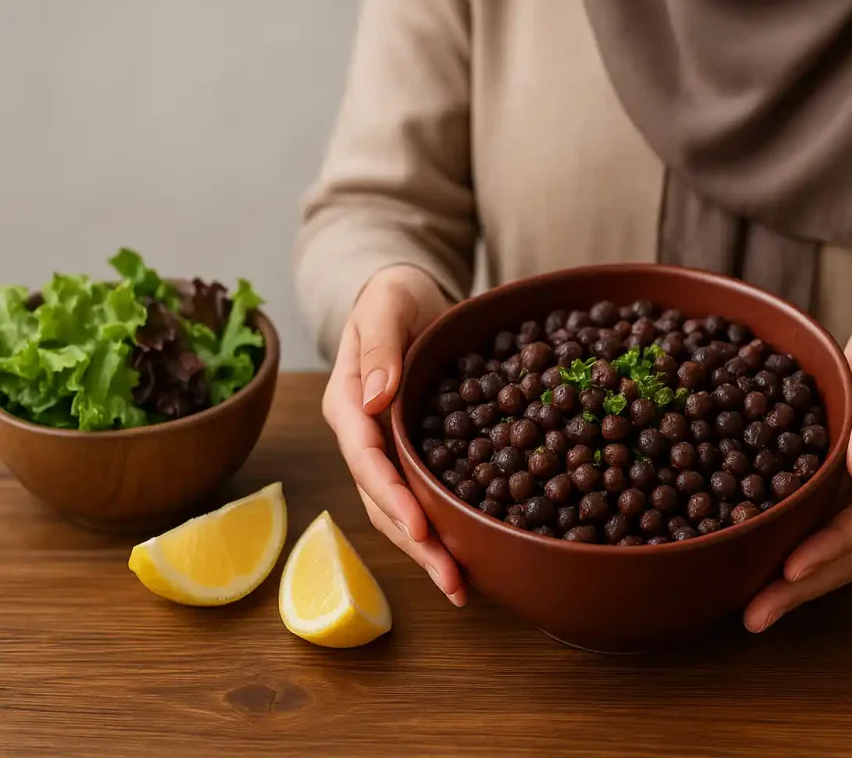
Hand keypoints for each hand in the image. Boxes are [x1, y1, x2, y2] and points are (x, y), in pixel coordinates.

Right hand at [321, 265, 466, 606]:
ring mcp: (389, 450)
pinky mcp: (417, 455)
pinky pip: (426, 497)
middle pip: (382, 500)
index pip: (366, 459)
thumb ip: (378, 343)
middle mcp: (363, 436)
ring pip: (401, 510)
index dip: (392, 495)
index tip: (421, 528)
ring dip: (430, 551)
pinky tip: (473, 556)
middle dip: (416, 544)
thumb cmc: (394, 295)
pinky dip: (445, 528)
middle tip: (452, 581)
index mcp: (347, 404)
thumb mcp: (386, 303)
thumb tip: (375, 395)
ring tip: (462, 587)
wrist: (410, 297)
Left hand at [743, 310, 851, 631]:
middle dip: (802, 588)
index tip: (792, 568)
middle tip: (755, 617)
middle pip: (849, 554)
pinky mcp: (845, 496)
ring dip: (794, 588)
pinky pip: (819, 534)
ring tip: (751, 613)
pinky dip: (791, 558)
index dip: (831, 546)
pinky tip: (756, 575)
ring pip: (835, 555)